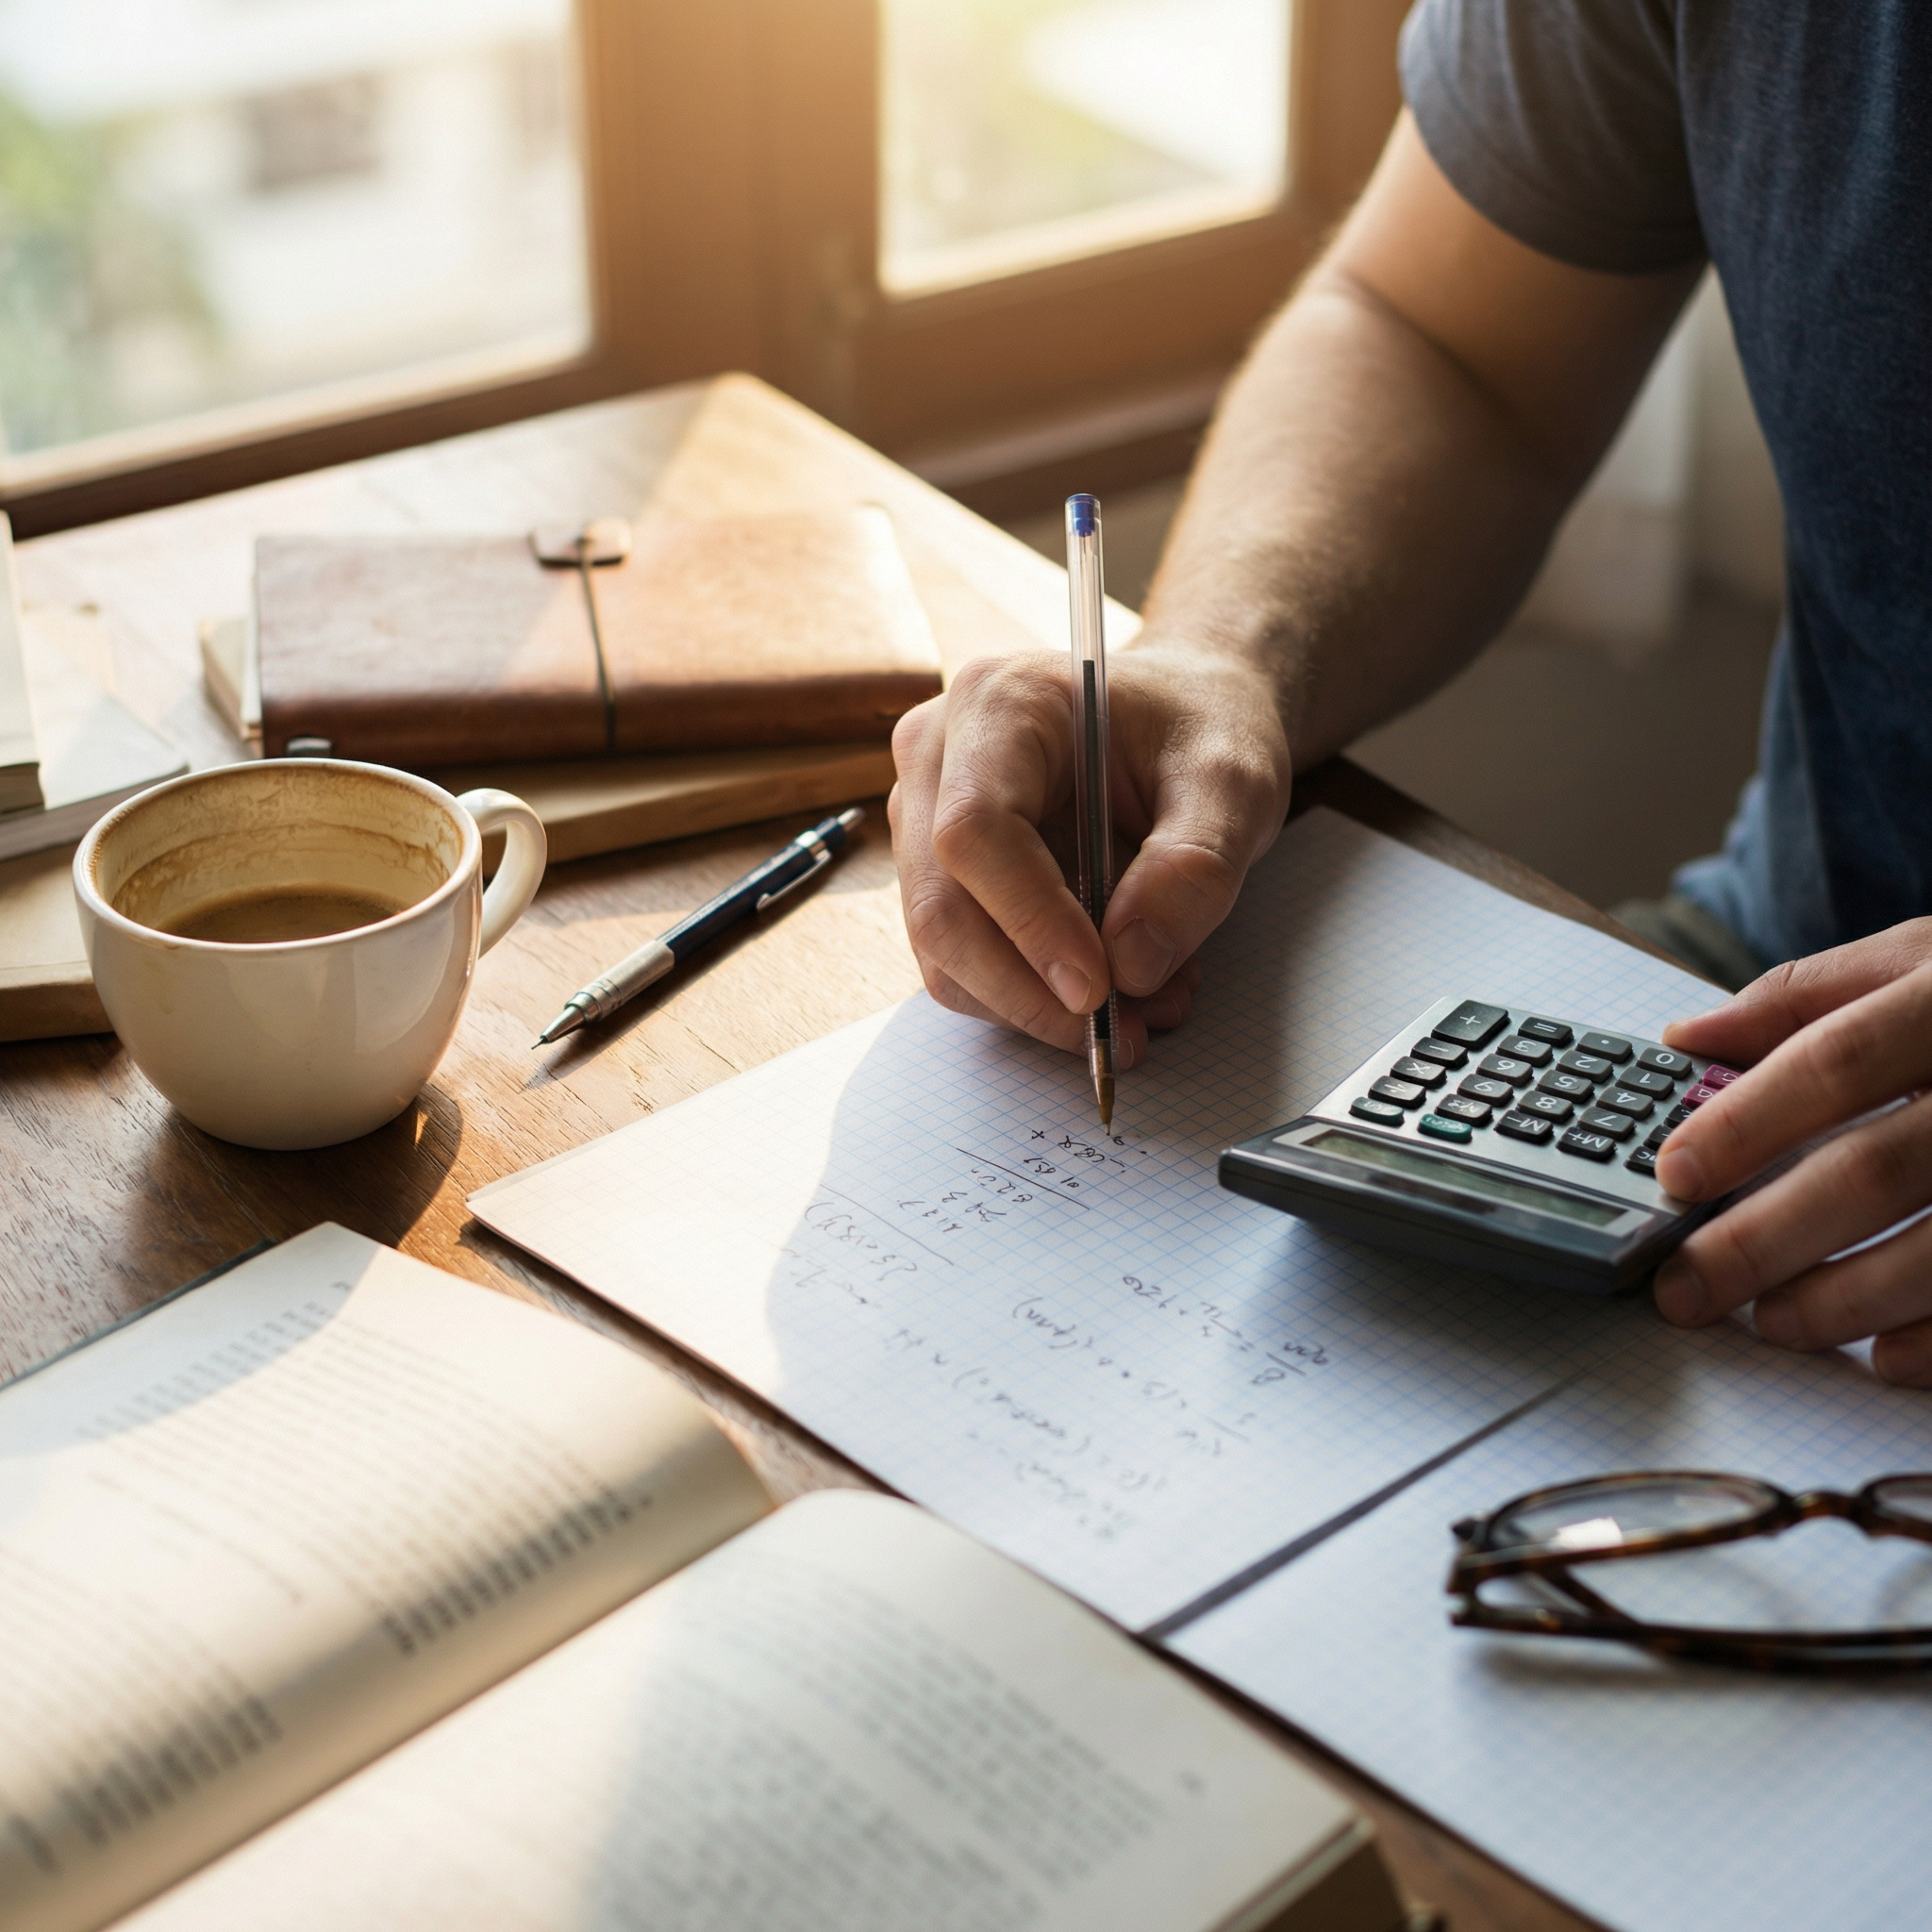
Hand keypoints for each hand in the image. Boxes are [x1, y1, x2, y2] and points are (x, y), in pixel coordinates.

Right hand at [887, 644, 1292, 1062]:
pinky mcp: (940, 873)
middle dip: (1031, 991)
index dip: (1029, 921)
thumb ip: (1195, 866)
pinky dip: (1035, 997)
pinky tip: (1116, 987)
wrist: (1183, 717)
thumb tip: (1132, 966)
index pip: (974, 831)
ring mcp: (926, 817)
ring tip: (1145, 1006)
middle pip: (943, 907)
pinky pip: (965, 963)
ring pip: (946, 952)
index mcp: (999, 704)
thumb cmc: (1201, 725)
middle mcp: (937, 757)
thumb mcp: (1234, 781)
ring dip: (1038, 1005)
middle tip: (1127, 1035)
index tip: (1098, 990)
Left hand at [1651, 920, 1931, 1384]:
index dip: (1748, 1122)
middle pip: (1876, 1170)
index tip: (1673, 1178)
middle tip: (1688, 1286)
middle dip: (1766, 1238)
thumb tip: (1686, 1040)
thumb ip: (1805, 999)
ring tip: (1773, 1323)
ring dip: (1846, 1299)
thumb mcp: (1922, 961)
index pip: (1834, 1060)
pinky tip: (1883, 1358)